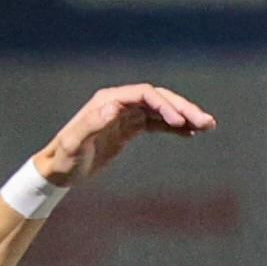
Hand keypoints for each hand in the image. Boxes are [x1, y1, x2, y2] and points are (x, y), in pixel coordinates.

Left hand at [33, 84, 215, 188]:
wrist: (58, 170)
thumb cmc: (64, 158)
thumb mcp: (74, 144)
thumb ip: (91, 124)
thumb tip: (113, 107)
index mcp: (108, 101)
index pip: (144, 95)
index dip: (165, 104)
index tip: (180, 122)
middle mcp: (119, 103)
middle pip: (158, 99)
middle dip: (183, 109)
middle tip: (207, 122)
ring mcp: (126, 115)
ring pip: (161, 110)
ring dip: (184, 117)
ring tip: (208, 126)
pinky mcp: (129, 128)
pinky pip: (157, 124)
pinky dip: (174, 128)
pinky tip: (191, 134)